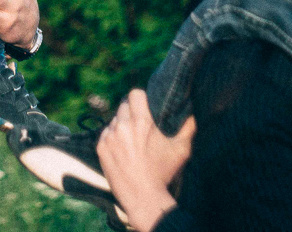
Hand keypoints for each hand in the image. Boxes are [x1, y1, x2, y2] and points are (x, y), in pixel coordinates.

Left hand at [97, 89, 194, 230]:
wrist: (143, 197)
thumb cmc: (163, 173)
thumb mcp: (181, 149)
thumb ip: (188, 126)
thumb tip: (190, 108)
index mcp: (142, 122)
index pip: (135, 93)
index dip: (141, 99)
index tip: (146, 108)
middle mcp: (123, 126)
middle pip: (124, 105)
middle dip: (132, 112)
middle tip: (140, 126)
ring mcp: (110, 136)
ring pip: (114, 119)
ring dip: (122, 125)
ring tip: (132, 140)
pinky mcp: (100, 147)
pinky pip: (105, 132)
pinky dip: (112, 137)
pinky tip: (122, 149)